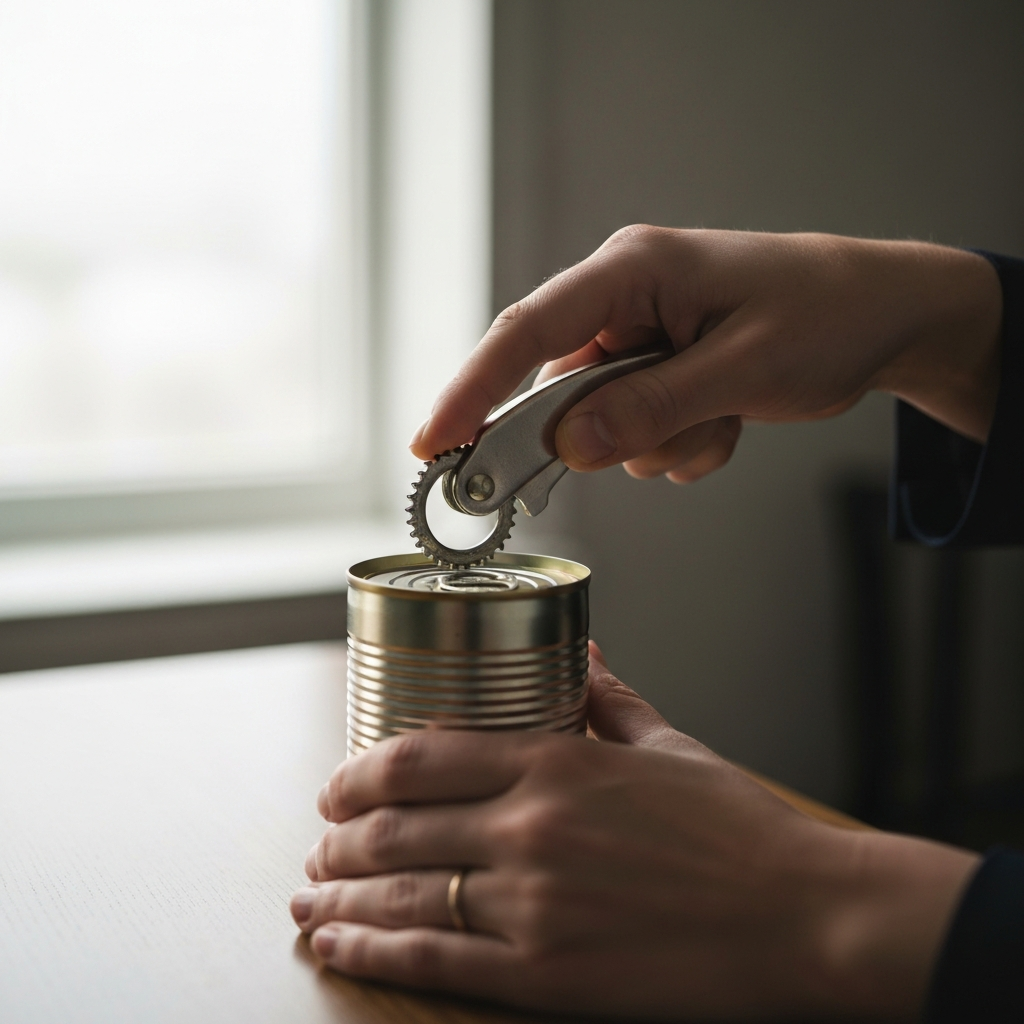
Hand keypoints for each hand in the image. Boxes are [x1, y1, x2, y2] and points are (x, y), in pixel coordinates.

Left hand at [292, 644, 977, 1020]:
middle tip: (318, 846)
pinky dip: (373, 949)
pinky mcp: (545, 972)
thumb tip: (583, 657)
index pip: (424, 756)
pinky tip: (339, 946)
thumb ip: (609, 700)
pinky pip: (434, 959)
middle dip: (340, 838)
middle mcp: (532, 825)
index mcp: (559, 761)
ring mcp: (533, 901)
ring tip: (309, 898)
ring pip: (401, 892)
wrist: (802, 915)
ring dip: (340, 895)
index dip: (362, 772)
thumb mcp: (669, 746)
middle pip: (396, 826)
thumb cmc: (739, 830)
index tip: (339, 787)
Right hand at [410, 228, 1001, 481]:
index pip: (528, 329)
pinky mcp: (658, 375)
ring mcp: (639, 342)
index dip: (472, 388)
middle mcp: (623, 302)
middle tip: (634, 445)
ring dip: (657, 441)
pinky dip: (679, 446)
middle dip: (589, 432)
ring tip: (723, 415)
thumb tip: (568, 447)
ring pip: (601, 424)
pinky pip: (637, 435)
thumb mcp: (741, 366)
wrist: (881, 318)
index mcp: (632, 271)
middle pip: (556, 386)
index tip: (432, 443)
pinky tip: (727, 421)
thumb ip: (650, 407)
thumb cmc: (823, 315)